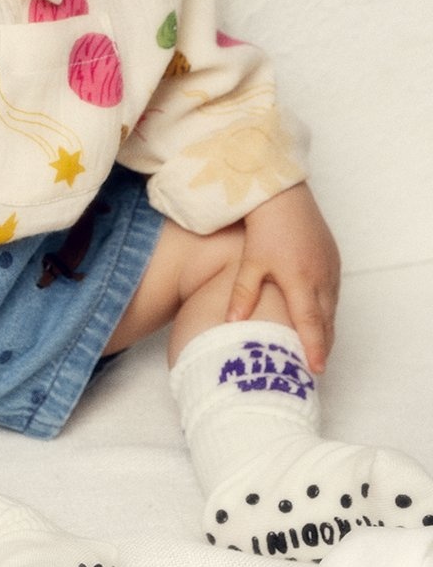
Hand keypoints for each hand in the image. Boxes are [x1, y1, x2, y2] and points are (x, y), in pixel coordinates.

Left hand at [225, 183, 340, 372]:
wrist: (283, 195)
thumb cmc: (265, 227)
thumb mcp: (251, 262)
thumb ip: (243, 294)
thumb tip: (232, 323)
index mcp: (301, 280)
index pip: (310, 324)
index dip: (313, 349)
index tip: (315, 371)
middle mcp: (321, 277)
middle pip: (325, 321)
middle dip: (323, 345)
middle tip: (316, 368)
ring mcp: (330, 268)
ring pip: (332, 308)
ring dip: (327, 329)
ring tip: (318, 350)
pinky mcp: (333, 258)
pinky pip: (333, 292)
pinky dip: (328, 310)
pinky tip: (319, 318)